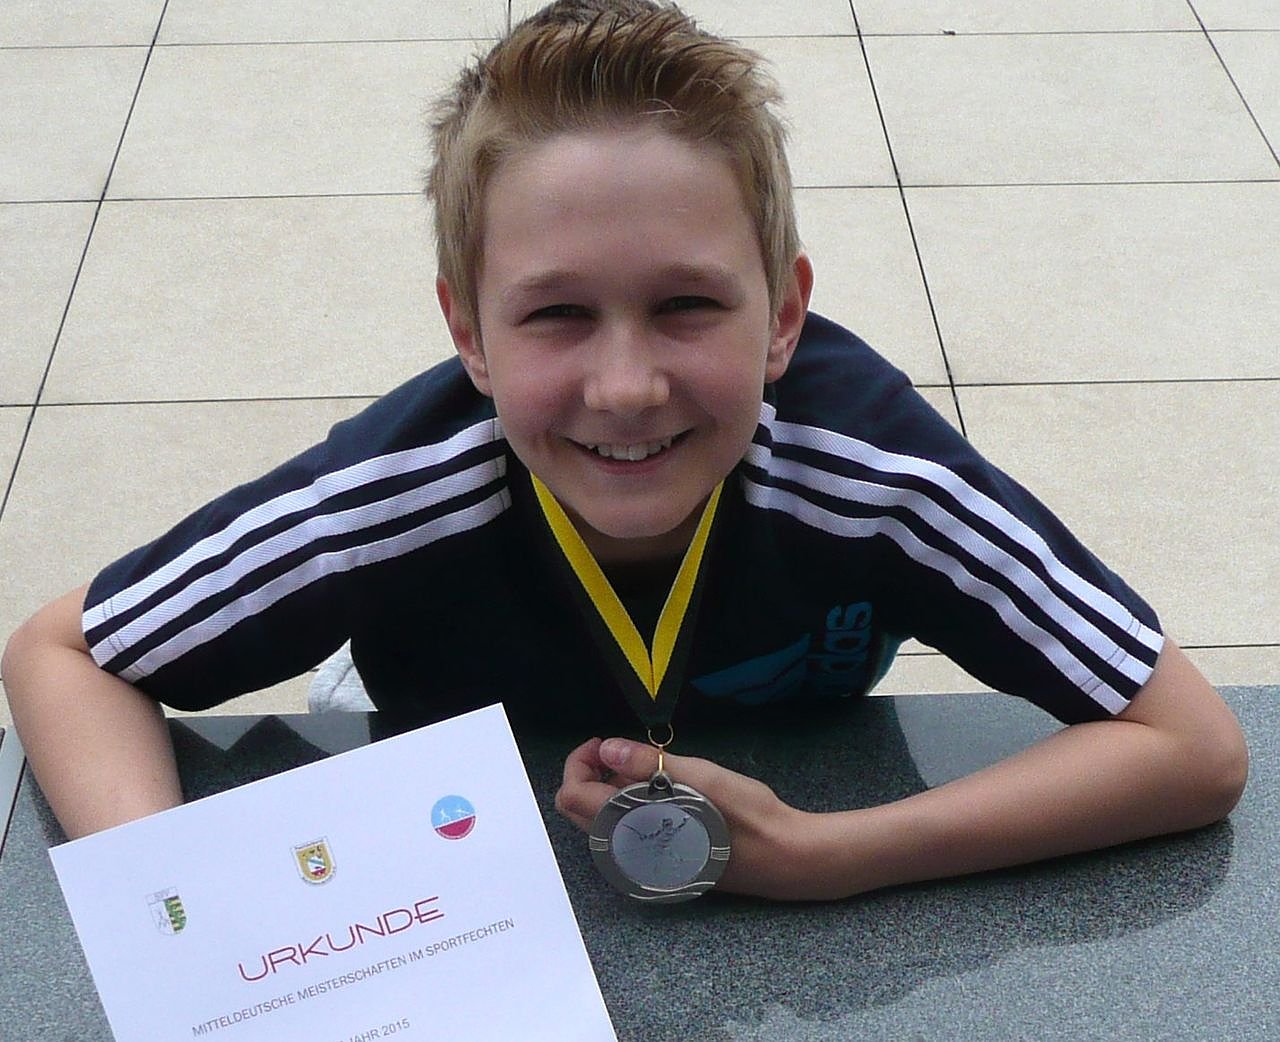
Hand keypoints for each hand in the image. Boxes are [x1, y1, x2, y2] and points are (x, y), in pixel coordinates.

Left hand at [555, 737, 812, 898]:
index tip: (604, 742)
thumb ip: (645, 762)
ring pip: (601, 823)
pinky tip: (659, 794)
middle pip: (579, 811)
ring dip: (607, 792)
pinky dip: (626, 809)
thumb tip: (606, 748)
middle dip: (588, 774)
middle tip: (620, 752)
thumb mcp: (697, 775)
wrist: (782, 856)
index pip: (572, 795)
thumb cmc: (743, 812)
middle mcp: (628, 853)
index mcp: (631, 828)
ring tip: (643, 769)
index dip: (578, 762)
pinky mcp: (660, 867)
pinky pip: (623, 835)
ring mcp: (644, 863)